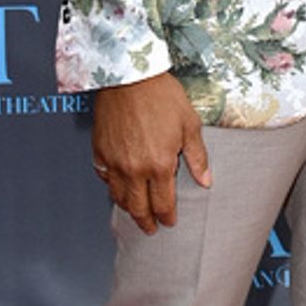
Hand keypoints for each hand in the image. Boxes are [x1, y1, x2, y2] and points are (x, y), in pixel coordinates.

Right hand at [91, 72, 211, 232]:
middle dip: (146, 221)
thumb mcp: (189, 125)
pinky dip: (111, 186)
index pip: (163, 203)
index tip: (170, 222)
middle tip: (150, 229)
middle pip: (138, 208)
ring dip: (128, 208)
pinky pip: (104, 177)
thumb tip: (206, 181)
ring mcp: (114, 162)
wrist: (129, 76)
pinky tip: (117, 186)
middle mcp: (134, 169)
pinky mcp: (100, 151)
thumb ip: (197, 157)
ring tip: (135, 211)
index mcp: (159, 165)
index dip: (167, 217)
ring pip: (118, 196)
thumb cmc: (161, 96)